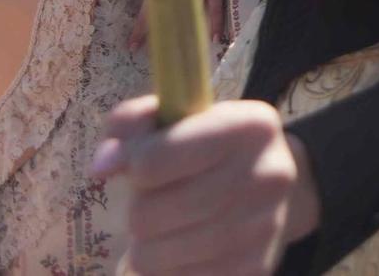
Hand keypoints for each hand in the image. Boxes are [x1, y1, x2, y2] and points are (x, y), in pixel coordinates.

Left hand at [94, 97, 317, 273]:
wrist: (276, 187)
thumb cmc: (210, 147)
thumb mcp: (177, 117)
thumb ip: (132, 124)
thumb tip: (102, 167)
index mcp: (250, 127)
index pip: (154, 160)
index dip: (132, 165)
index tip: (137, 167)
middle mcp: (267, 175)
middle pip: (148, 214)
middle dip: (138, 210)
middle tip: (154, 202)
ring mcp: (265, 227)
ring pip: (154, 255)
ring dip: (146, 245)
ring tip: (164, 228)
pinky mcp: (255, 267)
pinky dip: (166, 269)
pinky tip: (180, 251)